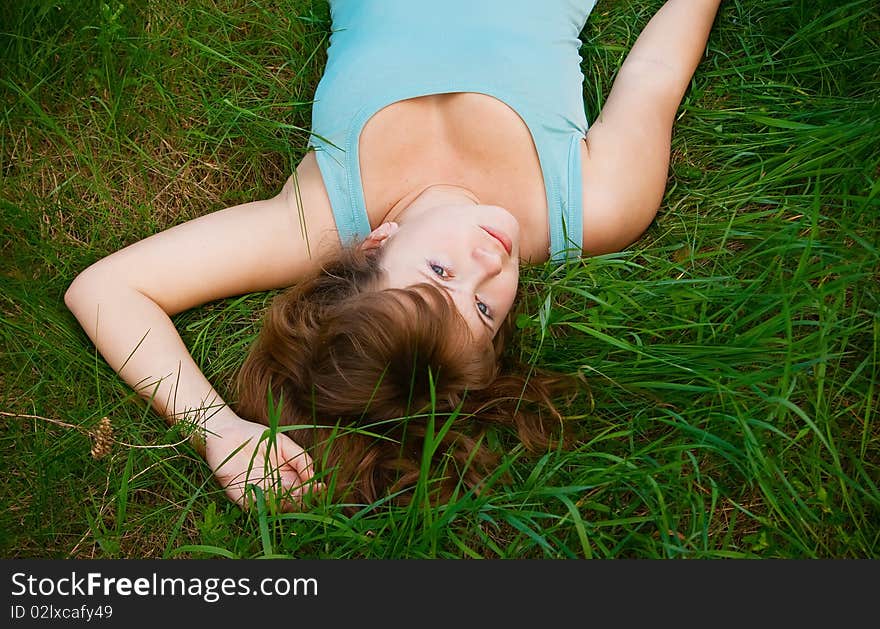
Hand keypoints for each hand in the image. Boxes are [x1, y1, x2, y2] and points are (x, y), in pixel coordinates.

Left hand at [202, 413, 319, 511]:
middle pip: (292, 501)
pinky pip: (254, 505)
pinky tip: (273, 494)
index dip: (313, 491)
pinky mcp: (240, 496)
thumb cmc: (255, 436)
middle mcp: (274, 488)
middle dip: (301, 499)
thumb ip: (300, 458)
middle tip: (305, 491)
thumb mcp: (283, 443)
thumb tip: (313, 476)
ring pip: (276, 506)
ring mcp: (258, 493)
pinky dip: (265, 502)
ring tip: (293, 494)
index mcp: (286, 477)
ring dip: (285, 503)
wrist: (226, 433)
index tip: (320, 487)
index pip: (303, 490)